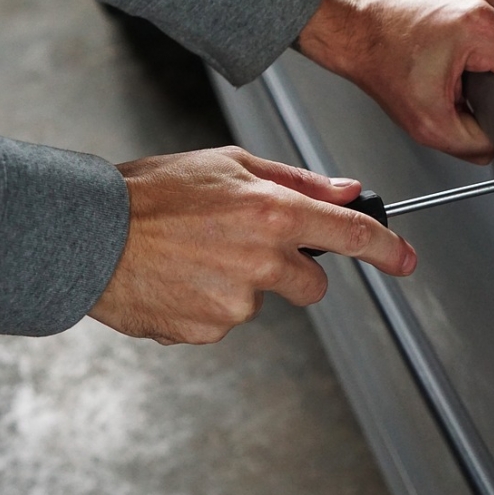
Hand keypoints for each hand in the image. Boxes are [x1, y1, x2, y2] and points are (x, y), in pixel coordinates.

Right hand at [89, 147, 415, 344]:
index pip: (351, 235)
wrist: (87, 234)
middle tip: (245, 246)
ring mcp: (236, 302)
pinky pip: (225, 320)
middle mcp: (262, 260)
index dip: (387, 249)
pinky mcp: (209, 330)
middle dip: (293, 271)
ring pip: (263, 301)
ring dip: (241, 284)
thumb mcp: (230, 164)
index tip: (406, 259)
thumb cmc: (153, 192)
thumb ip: (297, 180)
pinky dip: (209, 303)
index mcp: (272, 213)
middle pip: (312, 284)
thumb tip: (347, 191)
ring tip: (196, 256)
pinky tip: (180, 278)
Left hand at [296, 0, 493, 163]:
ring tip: (451, 62)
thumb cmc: (384, 66)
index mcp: (481, 27)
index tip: (479, 101)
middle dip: (492, 80)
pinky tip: (453, 47)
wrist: (359, 32)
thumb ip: (475, 145)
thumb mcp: (430, 125)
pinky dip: (479, 42)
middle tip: (456, 82)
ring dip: (485, 61)